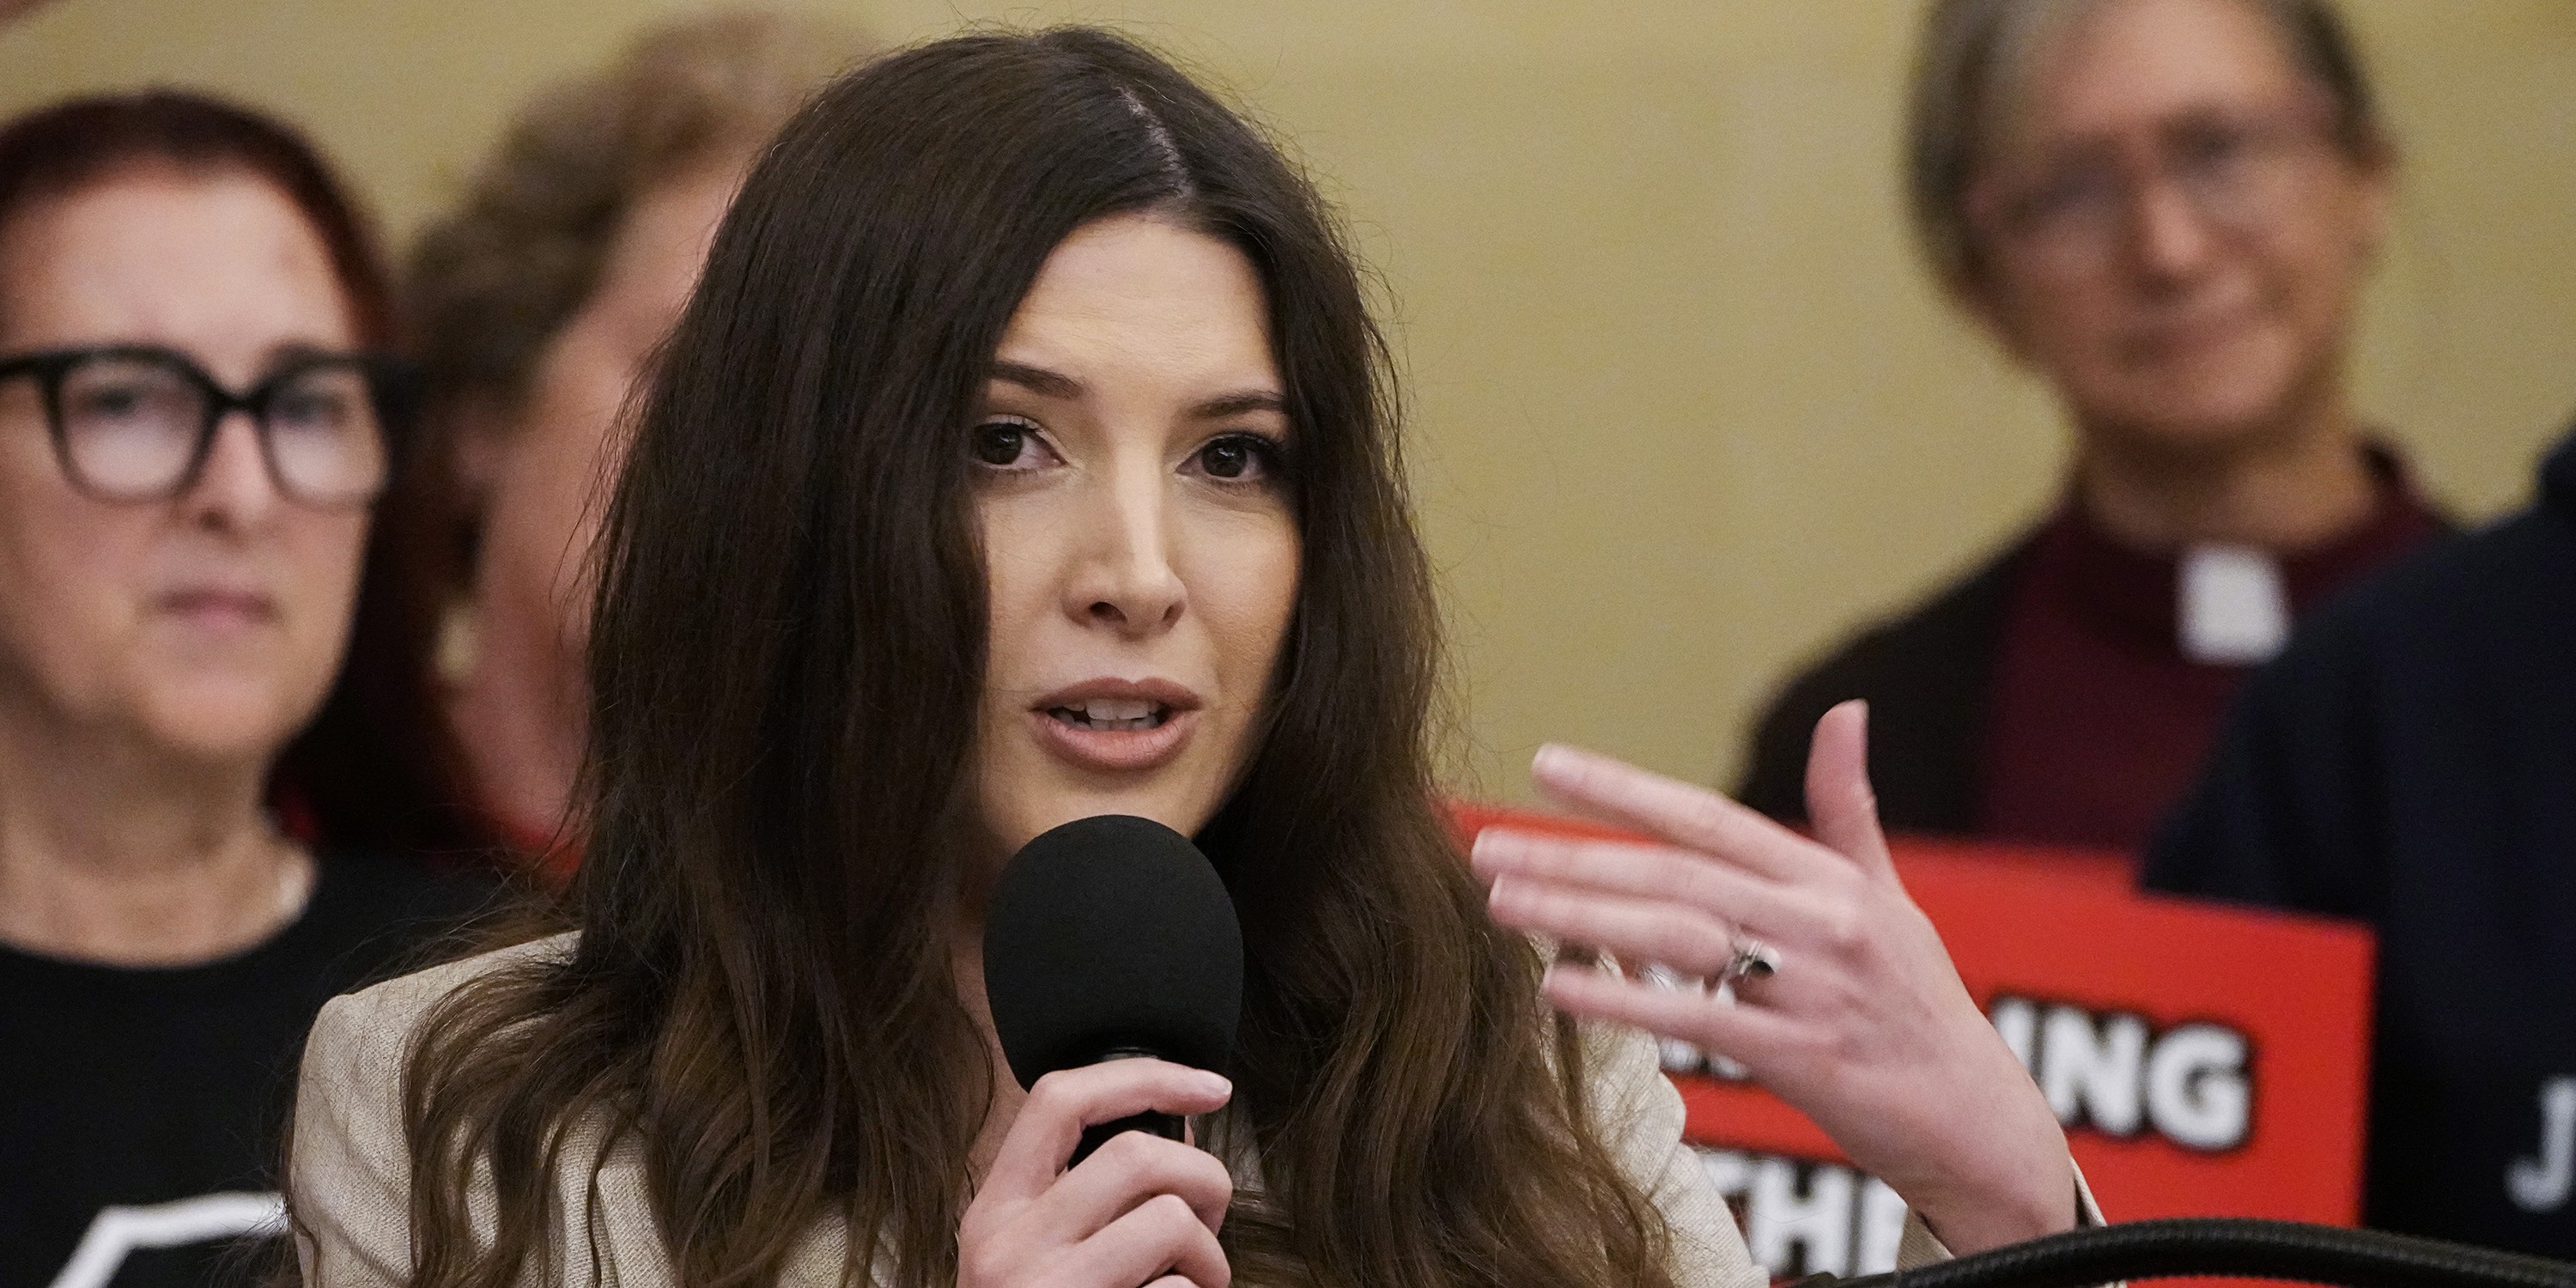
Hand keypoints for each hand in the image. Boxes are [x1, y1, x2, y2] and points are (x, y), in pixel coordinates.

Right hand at [960, 1059, 1236, 1287]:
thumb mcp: (1032, 1258)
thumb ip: (1083, 1200)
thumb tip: (1177, 1135)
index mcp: (993, 1214)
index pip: (1059, 1101)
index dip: (1146, 1076)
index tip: (1208, 1086)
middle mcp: (1007, 1248)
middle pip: (1135, 1154)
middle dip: (1202, 1177)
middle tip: (1209, 1221)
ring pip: (1170, 1219)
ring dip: (1210, 1254)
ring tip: (1198, 1284)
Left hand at [1471, 700, 2075, 1253]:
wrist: (1976, 1120)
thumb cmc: (1919, 1004)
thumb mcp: (1890, 897)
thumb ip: (1849, 808)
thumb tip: (1846, 711)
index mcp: (1830, 879)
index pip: (1708, 817)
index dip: (1624, 788)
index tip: (1545, 765)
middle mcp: (1820, 922)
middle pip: (1674, 873)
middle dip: (1572, 857)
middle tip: (1486, 848)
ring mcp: (1810, 989)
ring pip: (1675, 938)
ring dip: (1578, 917)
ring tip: (1498, 905)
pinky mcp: (1801, 1057)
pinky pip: (1695, 1021)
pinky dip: (1623, 1002)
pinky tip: (1556, 987)